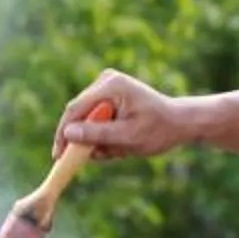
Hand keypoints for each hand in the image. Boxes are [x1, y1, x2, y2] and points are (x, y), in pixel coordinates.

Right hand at [55, 69, 189, 160]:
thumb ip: (97, 135)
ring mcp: (107, 85)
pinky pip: (95, 118)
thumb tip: (67, 134)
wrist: (180, 122)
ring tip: (119, 150)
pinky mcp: (109, 94)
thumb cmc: (158, 129)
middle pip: (79, 114)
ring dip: (97, 139)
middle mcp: (105, 80)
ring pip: (87, 119)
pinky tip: (120, 142)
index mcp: (111, 86)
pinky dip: (103, 134)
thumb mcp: (128, 137)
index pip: (75, 109)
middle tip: (99, 157)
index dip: (63, 134)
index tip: (58, 157)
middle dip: (85, 139)